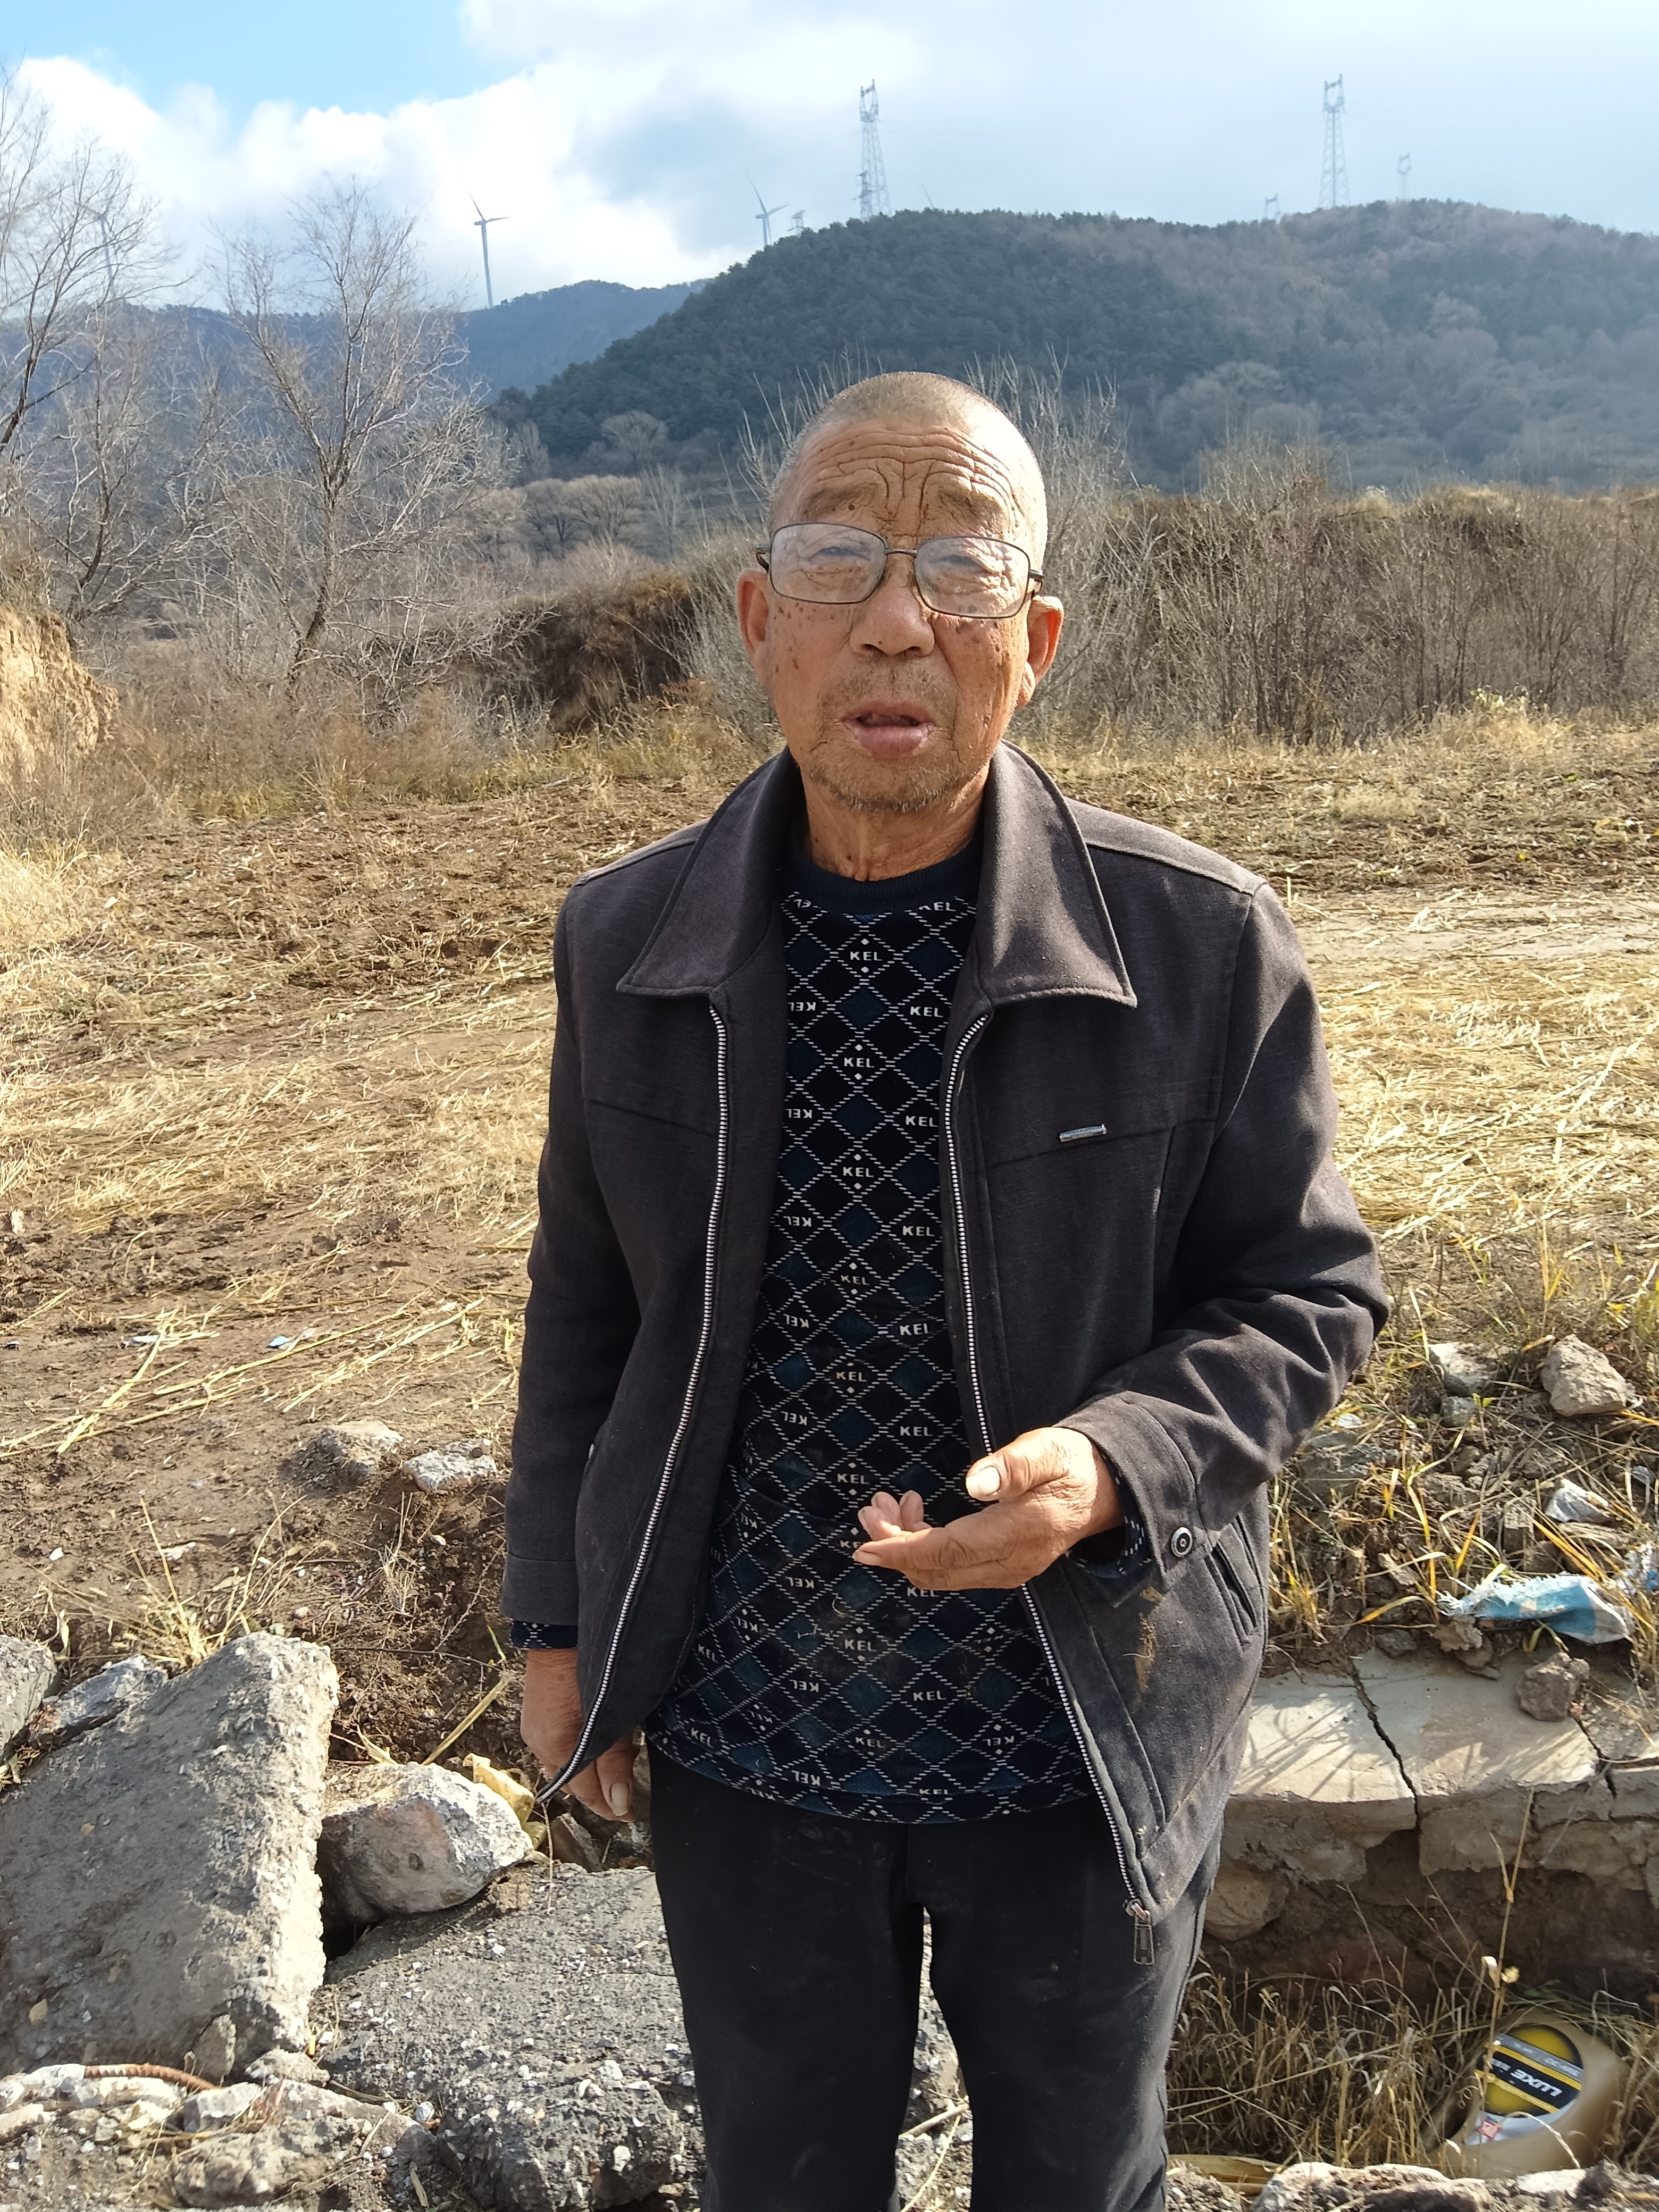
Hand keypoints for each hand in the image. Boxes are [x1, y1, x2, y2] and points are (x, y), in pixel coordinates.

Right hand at [520, 1647, 634, 1819]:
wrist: (563, 1625)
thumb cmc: (591, 1664)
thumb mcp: (612, 1715)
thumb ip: (615, 1760)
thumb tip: (619, 1804)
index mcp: (558, 1747)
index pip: (585, 1792)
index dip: (610, 1805)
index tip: (630, 1813)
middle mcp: (541, 1742)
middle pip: (573, 1781)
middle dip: (600, 1789)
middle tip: (628, 1786)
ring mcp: (536, 1728)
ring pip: (565, 1764)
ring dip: (589, 1769)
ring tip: (618, 1760)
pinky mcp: (538, 1715)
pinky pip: (558, 1746)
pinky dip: (578, 1751)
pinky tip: (596, 1739)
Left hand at [852, 1425, 1119, 1590]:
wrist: (1105, 1492)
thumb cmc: (1072, 1465)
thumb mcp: (1048, 1451)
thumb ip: (1014, 1466)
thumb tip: (975, 1482)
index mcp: (1019, 1534)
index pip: (948, 1551)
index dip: (903, 1550)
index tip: (865, 1547)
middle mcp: (1010, 1563)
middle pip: (936, 1568)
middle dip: (894, 1543)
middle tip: (872, 1506)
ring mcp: (1006, 1570)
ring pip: (940, 1572)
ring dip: (906, 1543)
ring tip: (888, 1503)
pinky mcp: (1002, 1567)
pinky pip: (953, 1567)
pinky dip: (925, 1545)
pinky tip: (917, 1512)